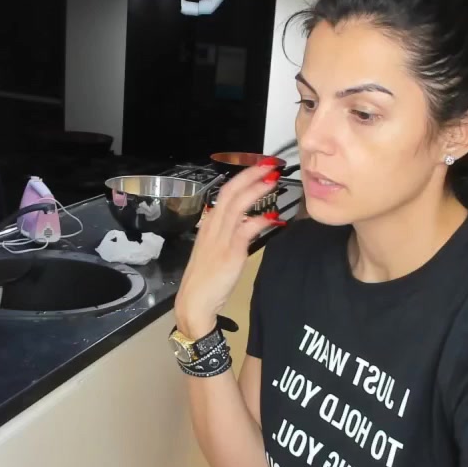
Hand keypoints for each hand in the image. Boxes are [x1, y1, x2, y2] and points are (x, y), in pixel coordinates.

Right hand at [175, 162, 280, 336]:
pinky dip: (260, 221)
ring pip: (237, 205)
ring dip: (256, 190)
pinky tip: (273, 218)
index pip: (226, 192)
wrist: (194, 301)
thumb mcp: (215, 249)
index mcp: (208, 224)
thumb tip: (248, 221)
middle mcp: (212, 226)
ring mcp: (220, 238)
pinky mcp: (230, 253)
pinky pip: (246, 230)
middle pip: (231, 192)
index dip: (243, 177)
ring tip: (272, 181)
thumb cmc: (205, 278)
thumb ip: (230, 233)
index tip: (259, 168)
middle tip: (269, 165)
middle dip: (250, 175)